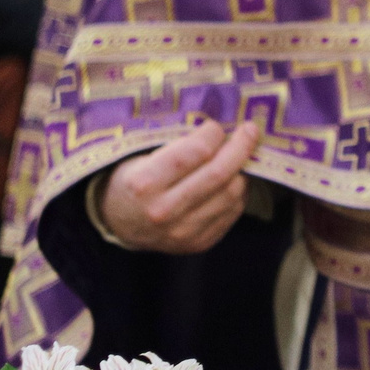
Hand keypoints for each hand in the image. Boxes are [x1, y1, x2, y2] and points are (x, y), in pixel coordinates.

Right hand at [99, 117, 260, 252]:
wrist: (119, 224)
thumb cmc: (132, 180)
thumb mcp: (140, 156)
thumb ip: (178, 145)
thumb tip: (221, 128)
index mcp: (145, 182)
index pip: (195, 152)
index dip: (214, 134)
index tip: (216, 126)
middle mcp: (164, 211)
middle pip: (218, 174)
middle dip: (240, 147)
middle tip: (250, 131)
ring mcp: (183, 232)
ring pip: (231, 194)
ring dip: (242, 170)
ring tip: (242, 156)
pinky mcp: (198, 243)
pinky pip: (232, 213)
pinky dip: (239, 192)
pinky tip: (235, 179)